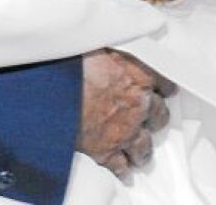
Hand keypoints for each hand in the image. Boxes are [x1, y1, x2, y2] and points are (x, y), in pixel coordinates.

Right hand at [77, 49, 175, 179]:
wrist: (50, 88)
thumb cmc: (70, 61)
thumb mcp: (98, 44)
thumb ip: (113, 53)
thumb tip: (110, 46)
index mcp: (139, 75)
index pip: (165, 84)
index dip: (161, 88)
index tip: (161, 90)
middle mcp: (139, 105)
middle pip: (159, 116)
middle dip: (154, 118)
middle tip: (150, 119)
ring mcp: (124, 131)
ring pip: (144, 146)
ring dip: (143, 148)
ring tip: (140, 152)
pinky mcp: (106, 151)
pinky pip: (121, 167)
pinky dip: (123, 170)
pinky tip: (123, 171)